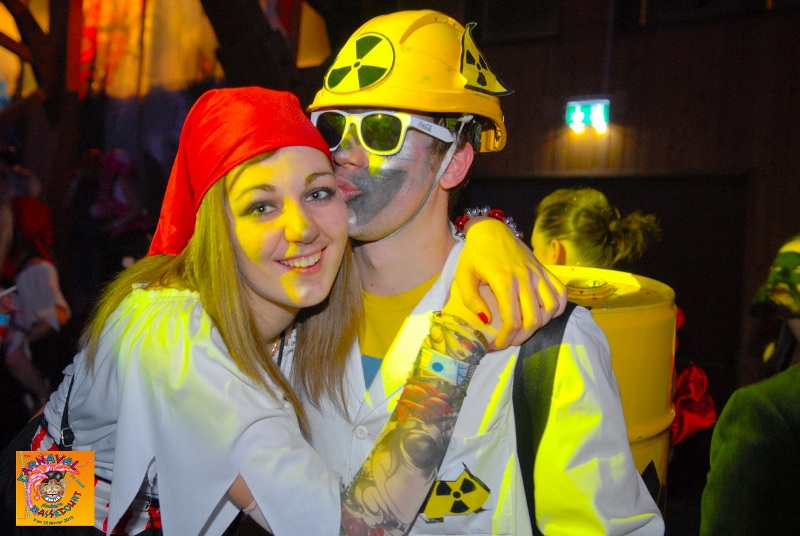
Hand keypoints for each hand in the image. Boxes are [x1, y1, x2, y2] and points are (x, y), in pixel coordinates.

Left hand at [455, 218, 566, 348]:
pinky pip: (560, 292)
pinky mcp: (544, 270)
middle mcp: (525, 278)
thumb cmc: (475, 254)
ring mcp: (537, 273)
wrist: (491, 230)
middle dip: (521, 338)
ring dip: (540, 325)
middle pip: (534, 320)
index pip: (513, 320)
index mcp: (504, 281)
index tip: (495, 346)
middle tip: (508, 342)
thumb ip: (472, 300)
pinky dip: (557, 308)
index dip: (505, 339)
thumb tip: (486, 320)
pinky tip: (544, 315)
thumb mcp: (462, 276)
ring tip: (523, 330)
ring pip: (550, 309)